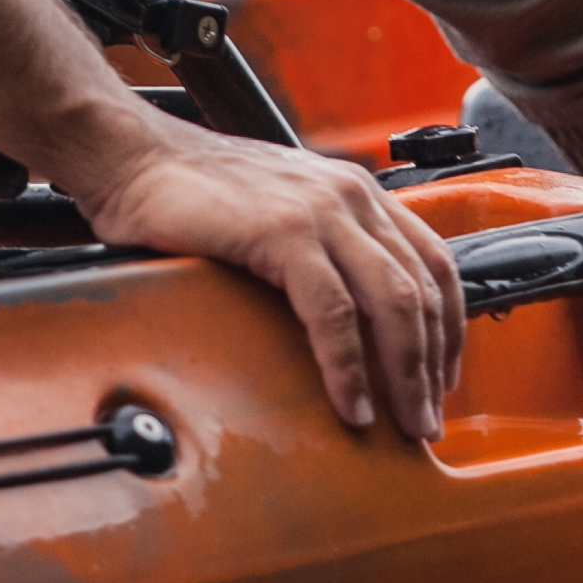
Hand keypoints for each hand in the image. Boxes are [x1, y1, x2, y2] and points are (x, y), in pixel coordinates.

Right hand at [59, 108, 463, 439]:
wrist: (134, 158)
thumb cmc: (195, 193)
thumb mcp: (280, 215)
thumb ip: (319, 251)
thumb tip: (343, 320)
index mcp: (357, 193)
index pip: (434, 264)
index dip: (448, 329)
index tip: (442, 380)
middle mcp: (352, 197)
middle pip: (422, 291)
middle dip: (432, 366)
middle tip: (426, 422)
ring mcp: (321, 212)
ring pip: (392, 303)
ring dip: (404, 374)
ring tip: (401, 424)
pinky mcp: (282, 233)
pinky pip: (332, 311)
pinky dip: (347, 366)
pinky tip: (350, 403)